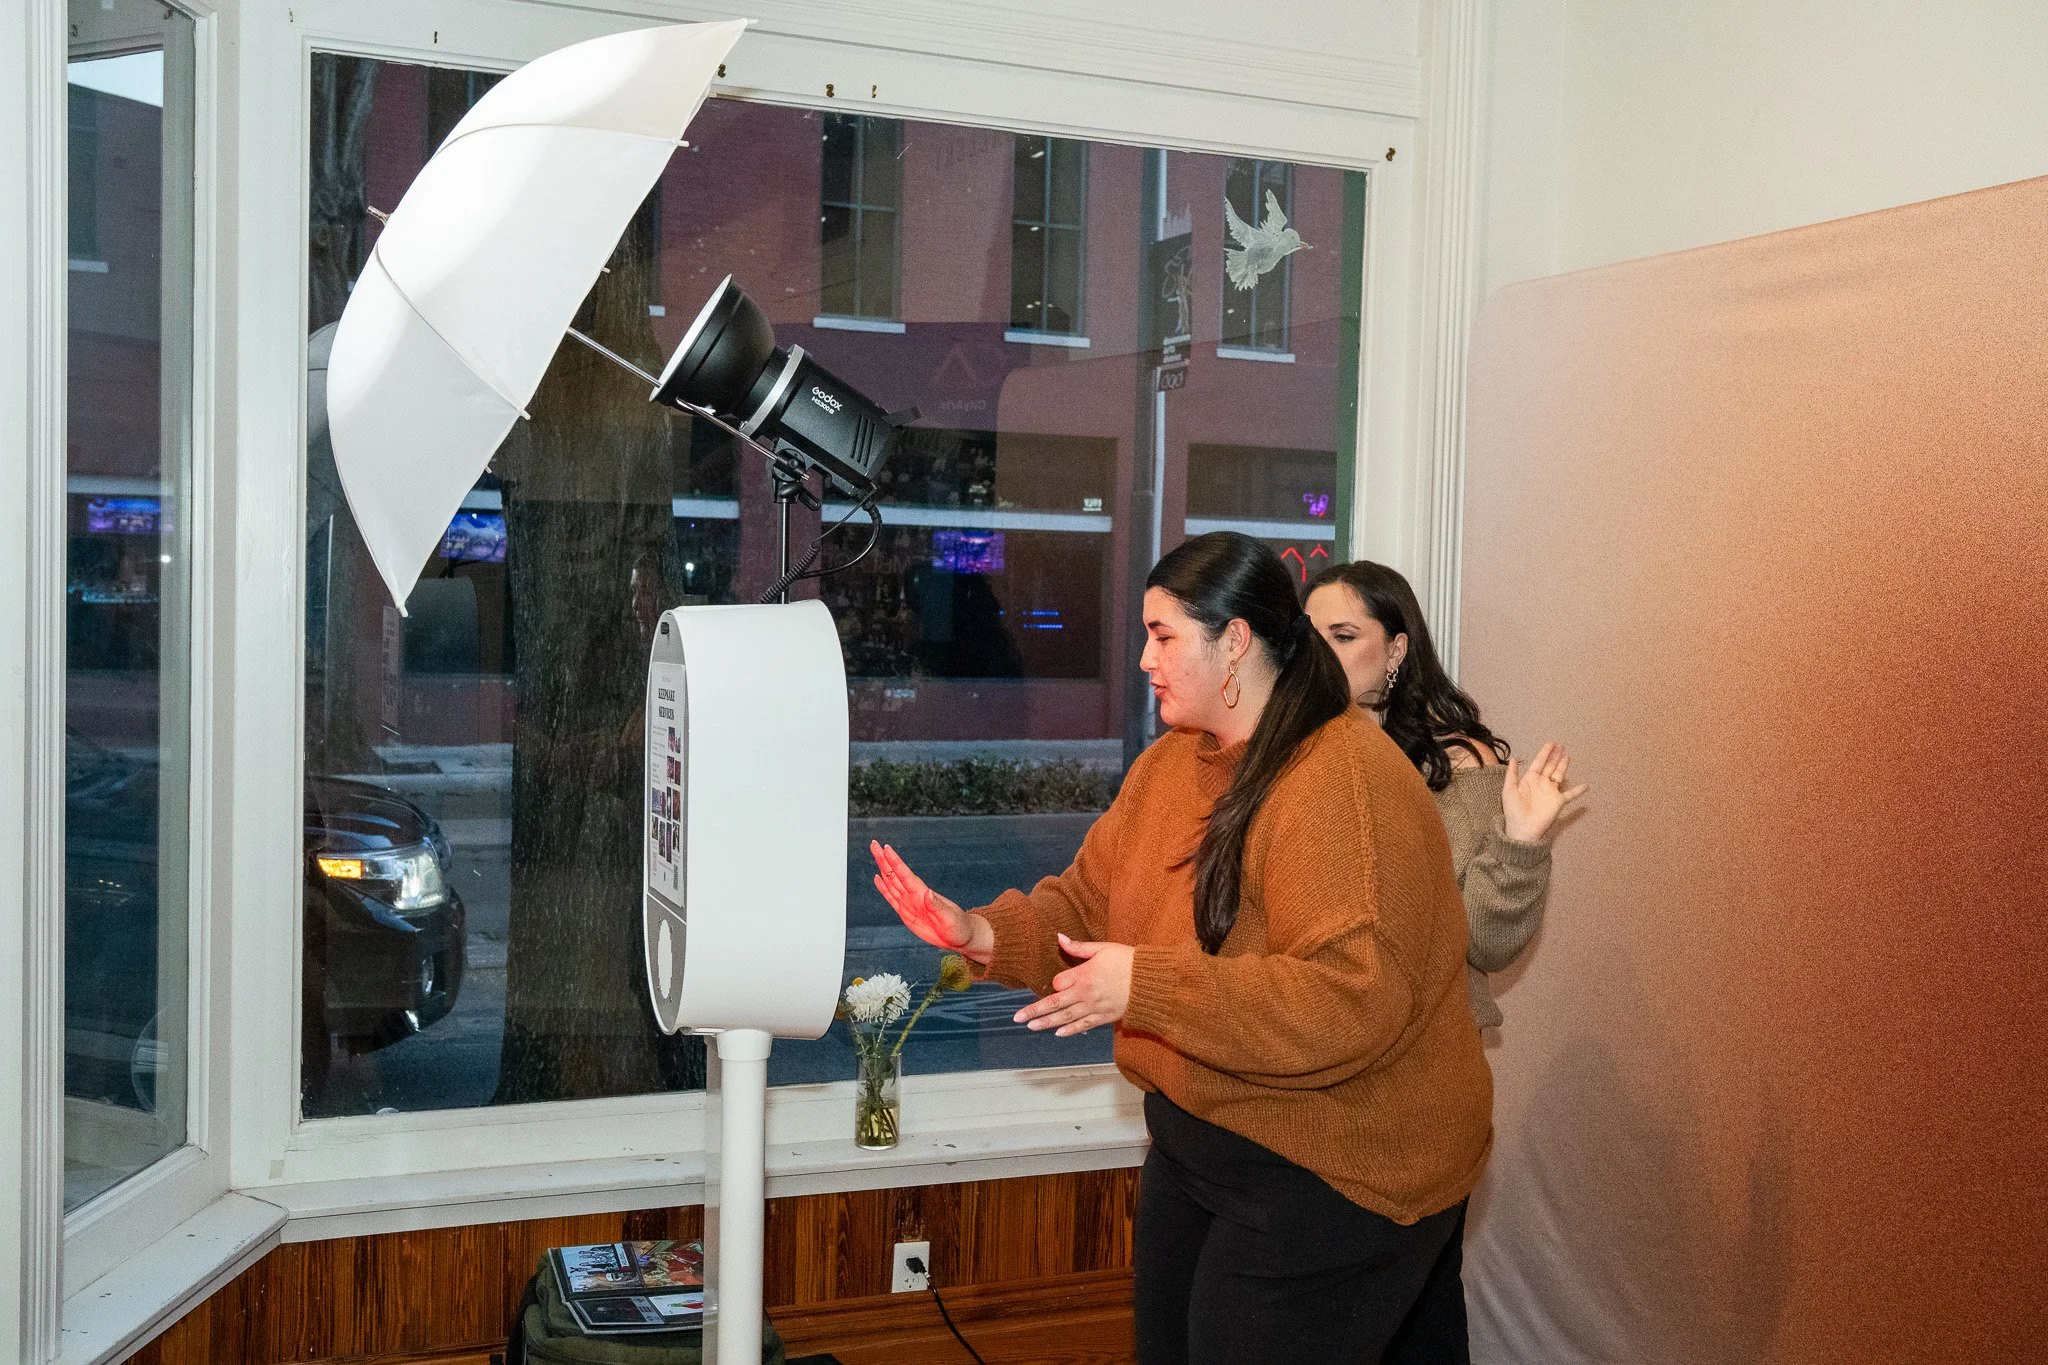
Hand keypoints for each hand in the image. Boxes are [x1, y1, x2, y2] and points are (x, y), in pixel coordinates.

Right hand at [870, 841, 992, 962]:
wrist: (960, 936)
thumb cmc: (958, 927)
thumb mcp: (949, 918)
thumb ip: (937, 906)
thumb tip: (928, 893)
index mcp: (922, 895)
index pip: (905, 875)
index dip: (895, 862)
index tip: (886, 848)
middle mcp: (914, 895)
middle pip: (895, 874)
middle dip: (884, 860)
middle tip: (874, 844)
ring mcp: (909, 903)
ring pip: (891, 883)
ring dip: (882, 869)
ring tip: (875, 854)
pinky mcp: (906, 913)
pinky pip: (892, 898)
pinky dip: (883, 888)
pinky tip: (878, 879)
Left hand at [1013, 933, 1131, 1037]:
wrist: (1150, 981)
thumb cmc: (1127, 960)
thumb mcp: (1102, 948)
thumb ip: (1078, 947)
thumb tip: (1059, 938)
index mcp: (1083, 975)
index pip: (1058, 983)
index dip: (1054, 984)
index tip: (1056, 983)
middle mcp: (1085, 994)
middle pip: (1055, 1004)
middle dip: (1035, 1011)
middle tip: (1018, 1018)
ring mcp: (1094, 1008)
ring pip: (1065, 1018)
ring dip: (1046, 1023)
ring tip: (1031, 1026)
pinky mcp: (1104, 1017)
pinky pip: (1083, 1025)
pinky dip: (1070, 1030)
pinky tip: (1058, 1033)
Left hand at [1501, 741, 1587, 841]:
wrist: (1522, 828)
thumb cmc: (1513, 810)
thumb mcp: (1509, 790)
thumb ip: (1512, 775)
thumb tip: (1514, 758)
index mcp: (1530, 779)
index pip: (1539, 762)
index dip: (1545, 752)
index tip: (1551, 743)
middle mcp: (1541, 783)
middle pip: (1550, 766)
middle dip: (1555, 756)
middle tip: (1561, 745)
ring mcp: (1551, 792)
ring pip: (1559, 775)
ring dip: (1563, 765)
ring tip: (1568, 755)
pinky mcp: (1558, 801)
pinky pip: (1570, 794)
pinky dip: (1578, 790)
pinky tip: (1586, 785)